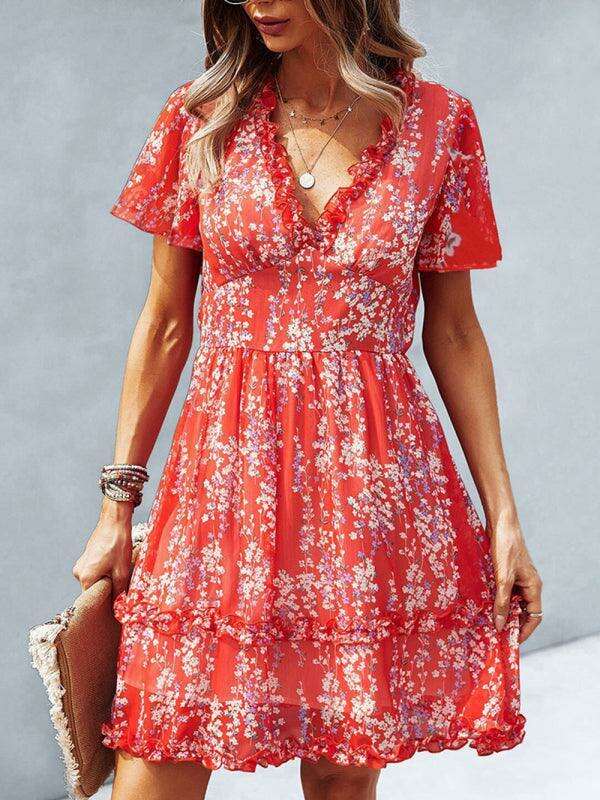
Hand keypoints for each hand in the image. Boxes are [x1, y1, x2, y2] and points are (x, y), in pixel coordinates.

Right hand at [72, 502, 133, 598]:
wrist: (114, 521)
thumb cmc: (118, 544)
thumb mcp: (122, 571)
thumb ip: (118, 591)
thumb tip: (119, 605)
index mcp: (85, 577)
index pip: (93, 599)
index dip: (106, 600)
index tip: (116, 598)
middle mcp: (79, 572)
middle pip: (94, 588)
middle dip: (107, 587)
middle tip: (120, 580)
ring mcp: (81, 563)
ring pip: (95, 578)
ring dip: (106, 577)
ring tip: (118, 567)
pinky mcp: (86, 556)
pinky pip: (94, 569)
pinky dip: (104, 569)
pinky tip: (114, 561)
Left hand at [488, 513, 542, 643]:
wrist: (501, 523)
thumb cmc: (505, 548)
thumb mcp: (503, 578)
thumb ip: (502, 602)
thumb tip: (500, 625)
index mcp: (533, 587)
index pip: (534, 616)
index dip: (525, 631)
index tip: (512, 642)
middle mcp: (528, 584)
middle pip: (523, 610)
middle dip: (512, 623)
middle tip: (496, 635)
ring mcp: (518, 577)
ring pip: (512, 600)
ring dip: (502, 610)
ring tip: (488, 622)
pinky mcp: (507, 571)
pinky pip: (504, 591)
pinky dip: (496, 599)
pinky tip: (484, 604)